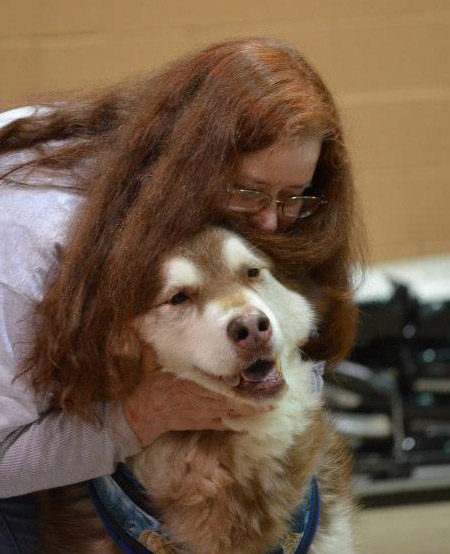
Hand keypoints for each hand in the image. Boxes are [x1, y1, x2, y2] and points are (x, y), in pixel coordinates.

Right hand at [123, 347, 270, 446]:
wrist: (145, 411)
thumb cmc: (154, 382)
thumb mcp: (161, 358)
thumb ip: (171, 340)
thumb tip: (163, 319)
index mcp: (198, 380)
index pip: (228, 378)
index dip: (248, 377)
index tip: (264, 371)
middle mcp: (206, 397)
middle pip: (238, 395)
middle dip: (258, 392)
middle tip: (279, 387)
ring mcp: (207, 412)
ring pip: (236, 410)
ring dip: (254, 407)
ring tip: (274, 401)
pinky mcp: (205, 423)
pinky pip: (226, 422)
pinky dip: (241, 421)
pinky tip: (256, 417)